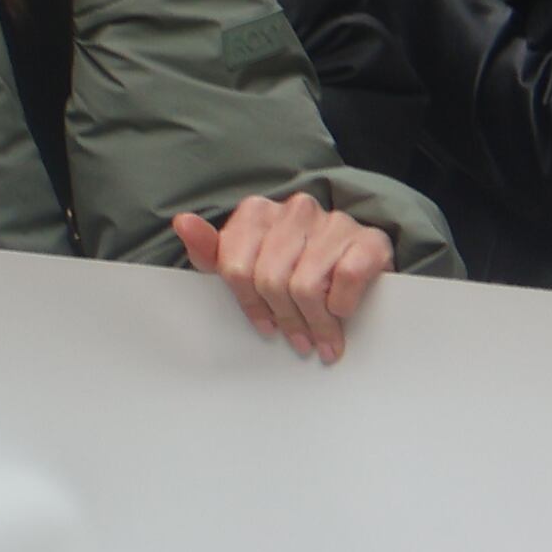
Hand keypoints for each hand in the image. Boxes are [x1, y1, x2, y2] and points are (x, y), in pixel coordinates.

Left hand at [169, 189, 393, 361]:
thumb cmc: (295, 264)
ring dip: (316, 323)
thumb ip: (210, 251)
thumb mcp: (246, 261)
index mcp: (257, 213)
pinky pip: (347, 279)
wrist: (360, 257)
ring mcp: (333, 222)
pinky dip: (343, 305)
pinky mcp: (368, 239)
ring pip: (307, 286)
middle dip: (286, 319)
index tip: (265, 326)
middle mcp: (295, 210)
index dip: (250, 305)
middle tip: (299, 341)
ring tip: (322, 339)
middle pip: (271, 281)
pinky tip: (342, 313)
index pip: (236, 269)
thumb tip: (183, 222)